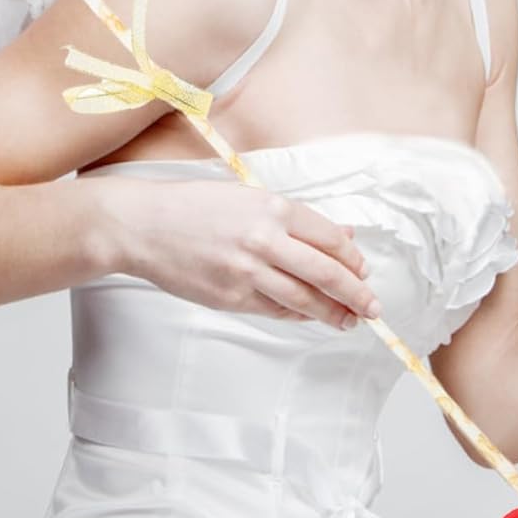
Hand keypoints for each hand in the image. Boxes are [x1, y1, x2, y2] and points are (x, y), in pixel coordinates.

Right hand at [103, 177, 381, 330]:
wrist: (143, 226)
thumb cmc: (194, 206)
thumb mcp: (248, 198)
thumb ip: (295, 219)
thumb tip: (342, 235)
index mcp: (272, 207)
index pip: (329, 238)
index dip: (352, 258)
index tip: (363, 269)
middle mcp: (264, 239)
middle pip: (326, 272)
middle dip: (355, 293)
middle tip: (373, 306)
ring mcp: (247, 272)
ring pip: (304, 299)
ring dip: (333, 313)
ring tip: (350, 320)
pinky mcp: (231, 298)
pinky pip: (275, 311)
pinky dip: (297, 315)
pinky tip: (310, 316)